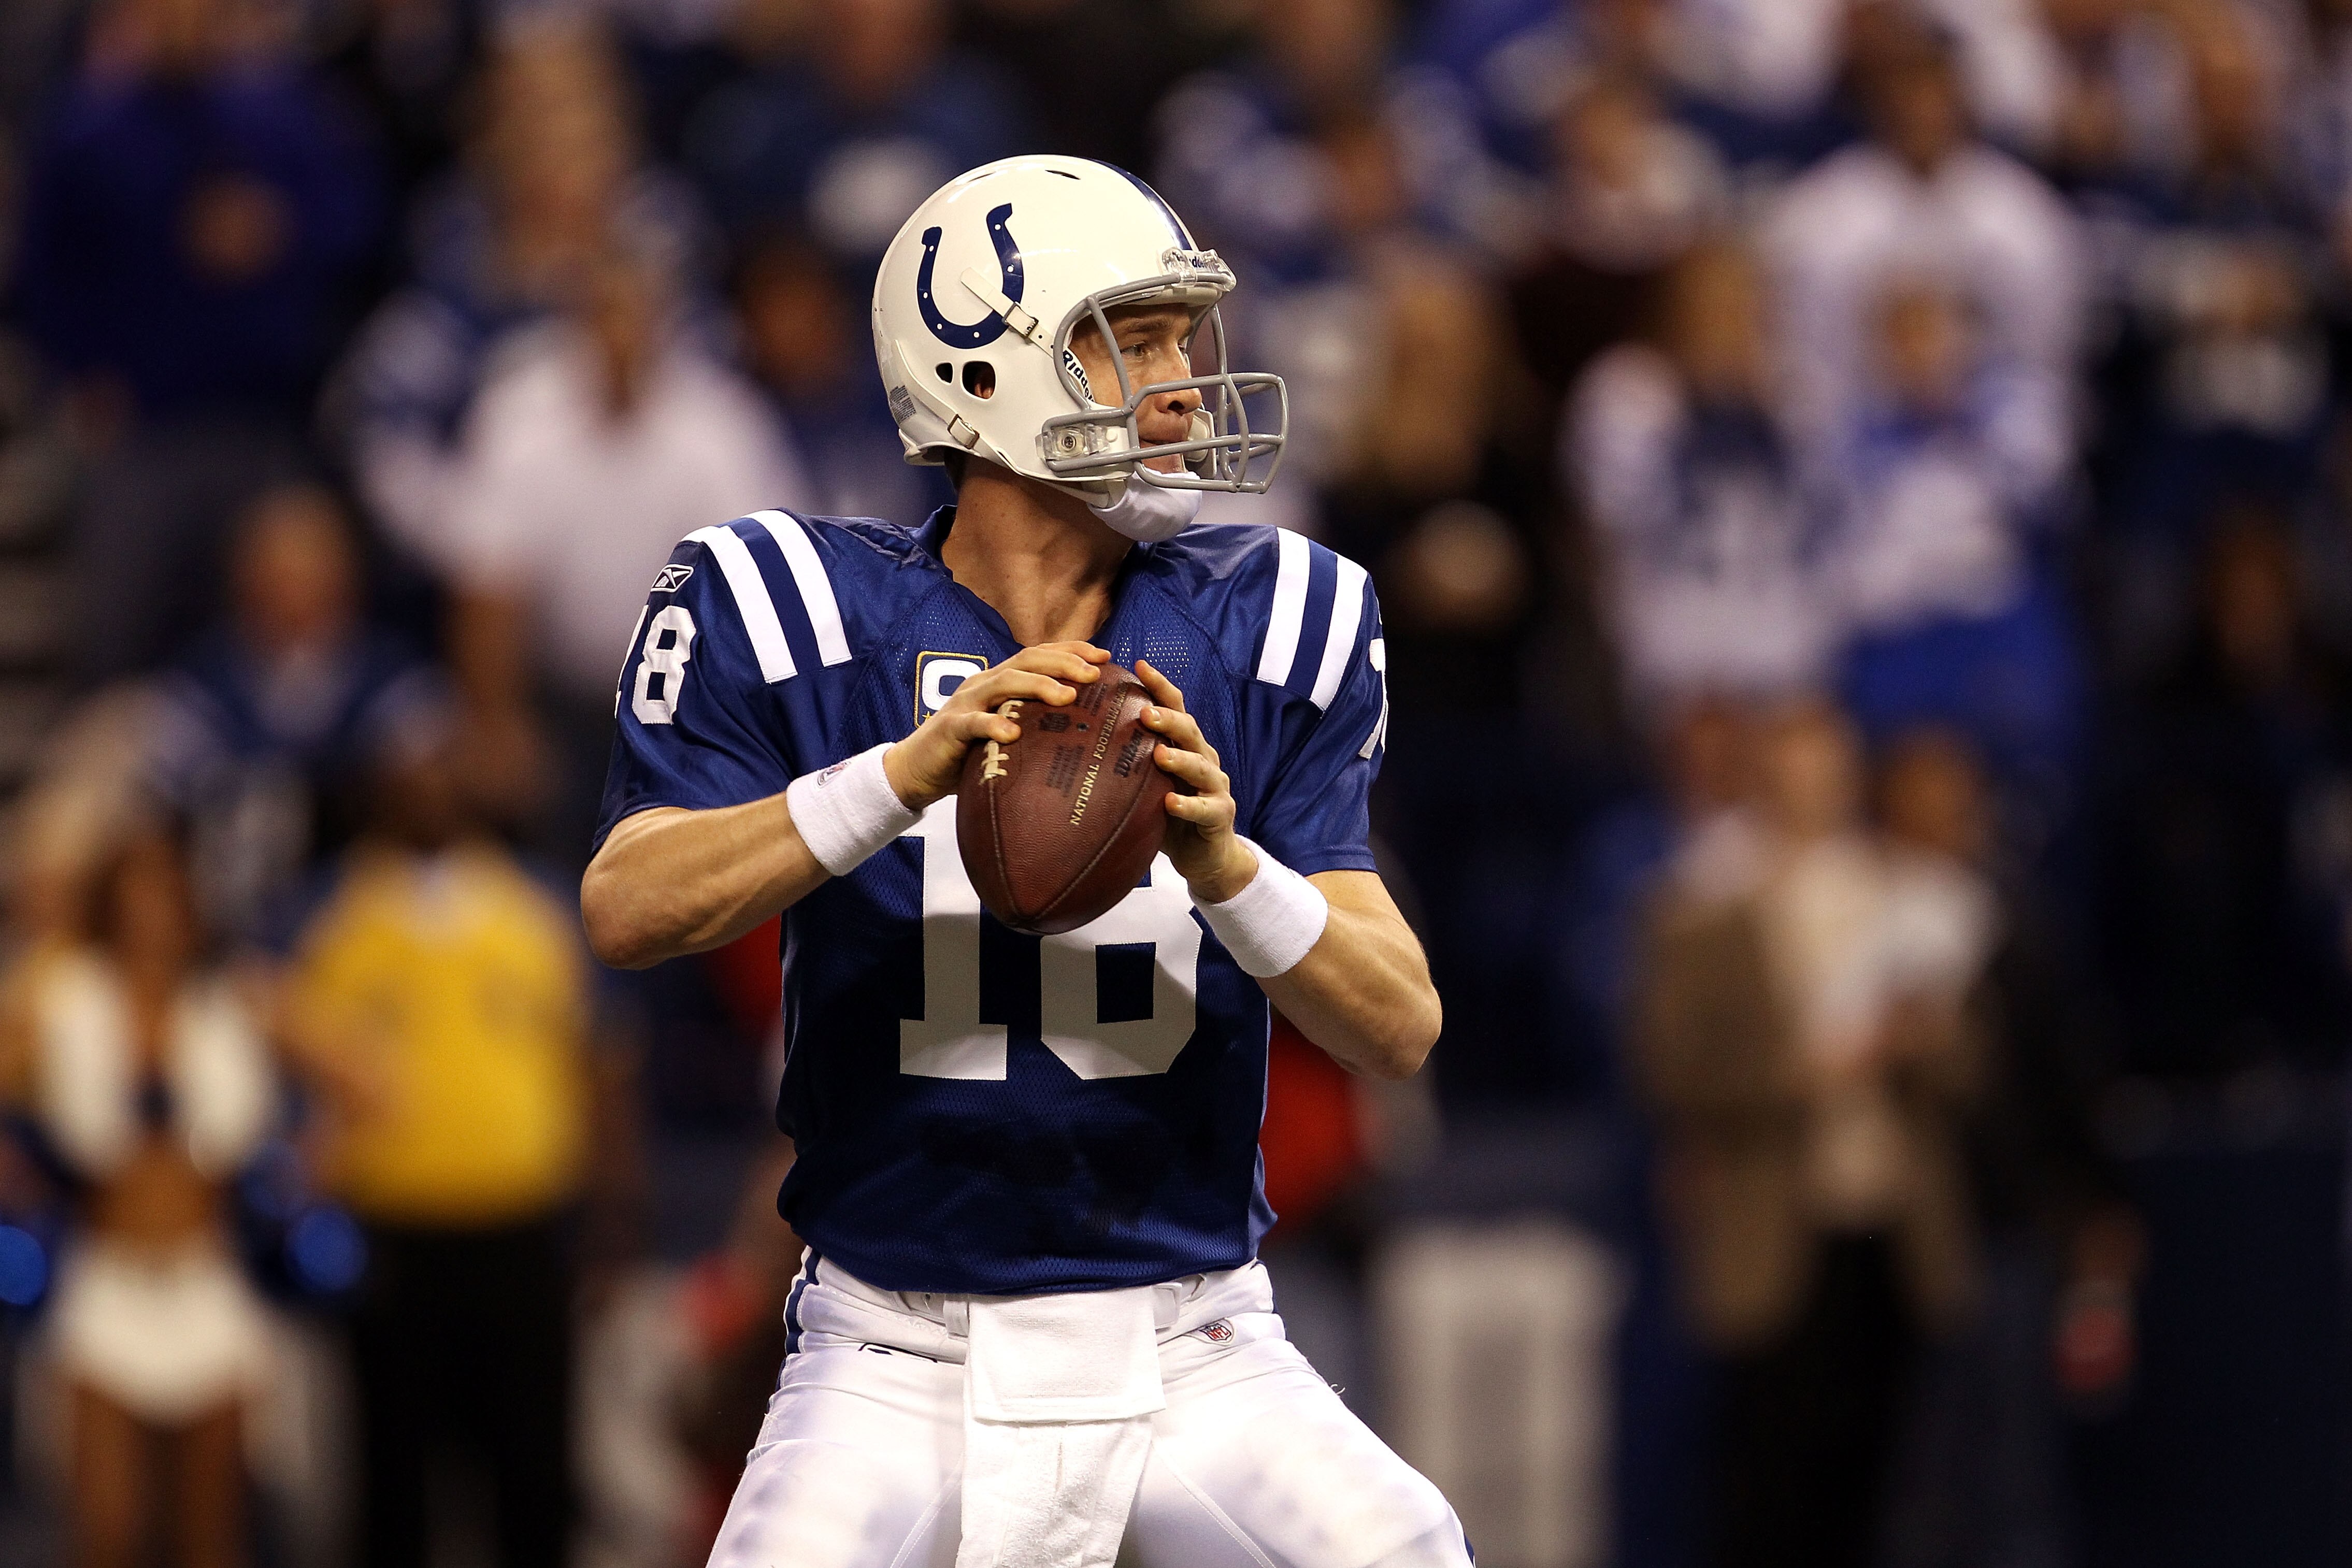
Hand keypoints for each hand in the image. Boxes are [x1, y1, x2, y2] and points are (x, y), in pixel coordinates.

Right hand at [883, 642, 1108, 810]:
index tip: (1105, 655)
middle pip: (1027, 660)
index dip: (1072, 649)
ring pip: (1004, 683)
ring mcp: (966, 702)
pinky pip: (973, 723)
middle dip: (1063, 663)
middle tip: (1094, 674)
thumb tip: (1081, 726)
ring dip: (1038, 686)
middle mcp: (984, 683)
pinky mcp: (951, 727)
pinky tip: (1014, 734)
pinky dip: (994, 725)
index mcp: (1000, 680)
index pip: (1039, 654)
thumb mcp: (1006, 729)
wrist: (918, 768)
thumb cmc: (969, 751)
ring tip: (1068, 697)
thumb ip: (1033, 721)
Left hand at [1136, 658, 1255, 902]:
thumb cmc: (1169, 816)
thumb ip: (1126, 764)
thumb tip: (1073, 743)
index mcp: (1186, 747)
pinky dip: (1188, 804)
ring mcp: (1215, 788)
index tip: (1138, 664)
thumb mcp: (1147, 786)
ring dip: (1180, 759)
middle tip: (1144, 712)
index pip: (1175, 709)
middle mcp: (1204, 760)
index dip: (1160, 686)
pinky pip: (1205, 808)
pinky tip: (1170, 803)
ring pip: (1202, 766)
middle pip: (1190, 731)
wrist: (1207, 857)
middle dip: (1169, 719)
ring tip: (1158, 754)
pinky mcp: (1220, 816)